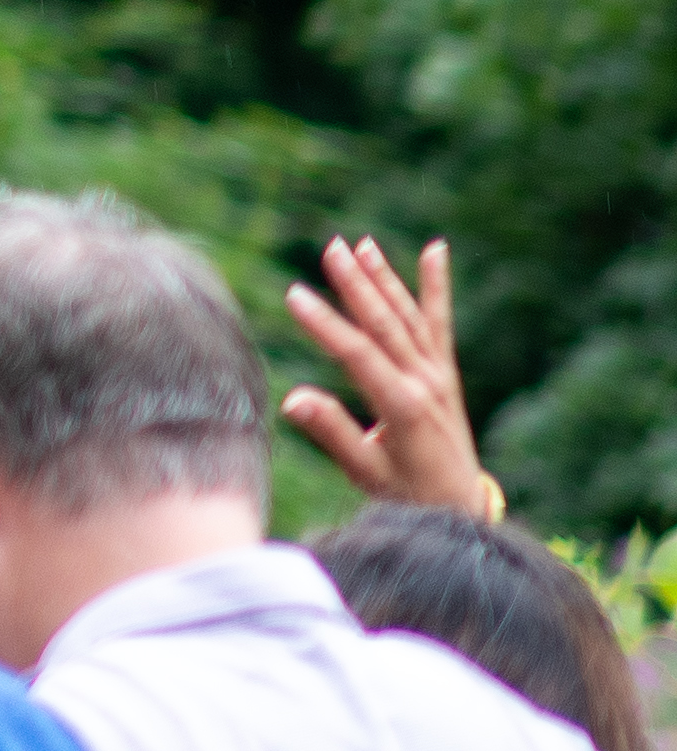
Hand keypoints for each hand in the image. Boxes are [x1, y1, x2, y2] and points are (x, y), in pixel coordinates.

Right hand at [280, 230, 494, 518]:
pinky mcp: (446, 374)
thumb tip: (292, 399)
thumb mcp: (365, 470)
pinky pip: (439, 324)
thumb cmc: (405, 492)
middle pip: (386, 325)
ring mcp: (439, 376)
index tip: (294, 296)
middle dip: (357, 285)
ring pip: (408, 318)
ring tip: (362, 244)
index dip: (325, 325)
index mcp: (402, 407)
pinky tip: (436, 251)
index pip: (358, 355)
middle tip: (332, 248)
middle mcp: (424, 383)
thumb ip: (332, 432)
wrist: (459, 505)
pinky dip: (436, 287)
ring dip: (385, 279)